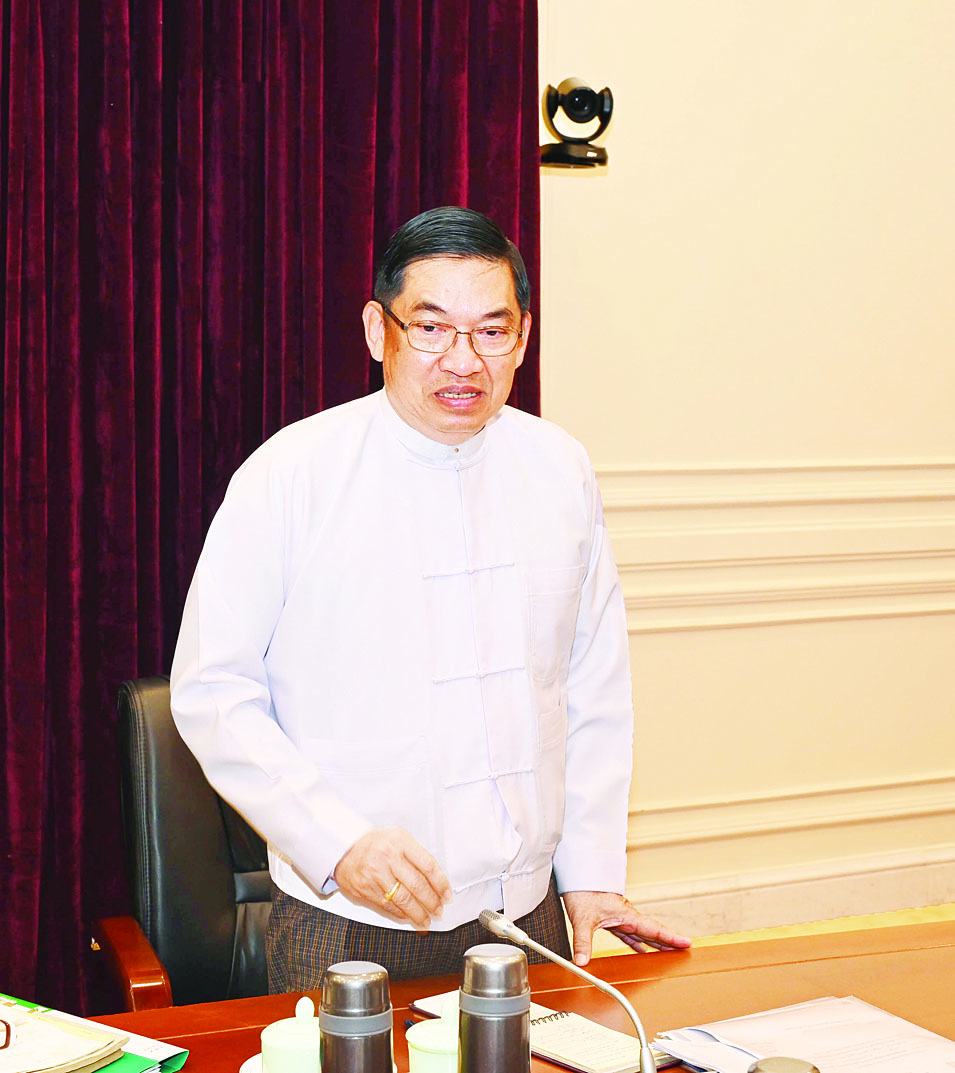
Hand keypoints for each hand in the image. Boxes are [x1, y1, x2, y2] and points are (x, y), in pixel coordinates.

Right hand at [333, 826, 451, 929]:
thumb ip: (416, 856)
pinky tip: (408, 917)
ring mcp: (375, 875)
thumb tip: (435, 882)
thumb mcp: (398, 838)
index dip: (441, 884)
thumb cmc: (375, 843)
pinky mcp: (365, 890)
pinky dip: (401, 915)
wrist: (344, 847)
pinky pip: (388, 906)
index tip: (446, 894)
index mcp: (400, 841)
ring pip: (403, 900)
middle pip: (417, 885)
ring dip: (418, 914)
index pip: (428, 866)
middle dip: (432, 902)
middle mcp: (387, 858)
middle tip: (438, 910)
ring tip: (426, 920)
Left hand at [561, 890, 691, 965]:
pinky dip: (637, 942)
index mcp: (626, 915)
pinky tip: (641, 949)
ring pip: (642, 932)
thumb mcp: (582, 919)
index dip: (670, 938)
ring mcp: (620, 917)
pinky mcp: (611, 919)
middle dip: (668, 942)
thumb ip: (583, 941)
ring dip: (654, 942)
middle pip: (652, 931)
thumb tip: (582, 962)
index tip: (687, 943)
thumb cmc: (582, 891)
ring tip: (667, 954)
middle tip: (685, 951)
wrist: (576, 876)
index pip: (653, 929)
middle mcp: (627, 916)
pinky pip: (629, 933)